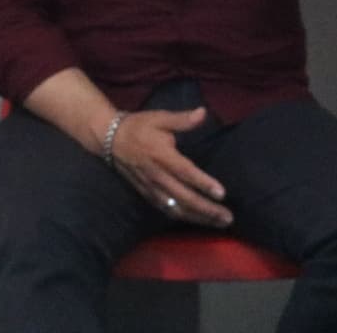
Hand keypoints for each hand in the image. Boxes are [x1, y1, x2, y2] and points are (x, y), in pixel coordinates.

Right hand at [109, 108, 231, 227]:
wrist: (109, 138)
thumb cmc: (138, 126)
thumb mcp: (159, 118)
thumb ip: (182, 119)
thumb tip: (203, 112)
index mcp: (161, 154)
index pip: (185, 172)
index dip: (203, 183)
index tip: (222, 193)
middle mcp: (157, 174)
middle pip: (184, 196)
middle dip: (207, 209)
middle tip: (228, 217)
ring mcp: (151, 187)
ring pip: (176, 208)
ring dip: (198, 217)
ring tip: (218, 223)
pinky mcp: (147, 193)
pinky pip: (166, 210)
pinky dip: (183, 217)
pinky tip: (198, 221)